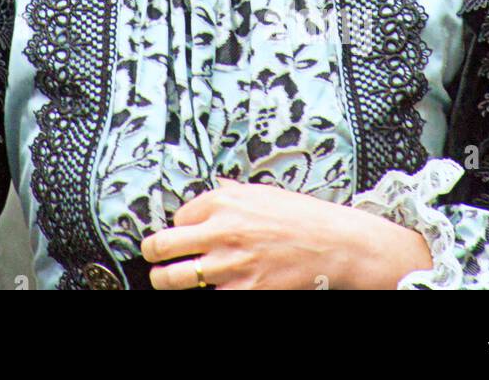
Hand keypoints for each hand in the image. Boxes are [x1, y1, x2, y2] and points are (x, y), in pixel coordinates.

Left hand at [140, 177, 432, 289]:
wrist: (336, 243)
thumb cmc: (302, 216)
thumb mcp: (262, 192)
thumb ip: (232, 194)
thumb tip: (214, 190)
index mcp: (223, 201)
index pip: (177, 216)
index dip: (178, 226)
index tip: (181, 233)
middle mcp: (221, 231)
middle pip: (163, 246)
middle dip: (152, 254)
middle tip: (153, 258)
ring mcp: (231, 264)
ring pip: (175, 279)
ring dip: (166, 280)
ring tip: (165, 280)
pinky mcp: (247, 290)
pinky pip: (210, 298)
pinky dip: (205, 294)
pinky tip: (209, 289)